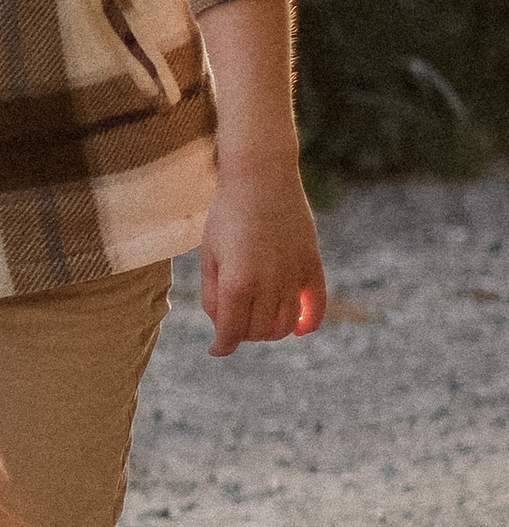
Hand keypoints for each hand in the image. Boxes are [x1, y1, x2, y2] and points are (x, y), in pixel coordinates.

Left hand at [199, 166, 326, 356]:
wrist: (260, 177)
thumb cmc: (227, 216)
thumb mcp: (210, 255)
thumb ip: (214, 295)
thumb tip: (223, 328)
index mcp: (238, 283)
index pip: (232, 332)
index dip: (221, 345)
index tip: (216, 349)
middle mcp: (269, 284)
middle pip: (258, 331)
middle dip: (242, 333)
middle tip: (233, 322)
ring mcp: (294, 275)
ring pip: (284, 324)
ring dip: (269, 330)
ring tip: (257, 321)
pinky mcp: (312, 264)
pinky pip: (316, 306)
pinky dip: (307, 323)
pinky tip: (297, 329)